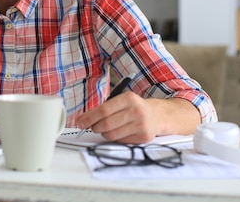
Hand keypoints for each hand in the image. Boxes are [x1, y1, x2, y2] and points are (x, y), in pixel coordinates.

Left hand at [76, 93, 199, 143]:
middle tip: (93, 126)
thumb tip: (83, 119)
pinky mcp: (143, 137)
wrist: (159, 115)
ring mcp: (141, 125)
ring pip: (111, 135)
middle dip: (95, 127)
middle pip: (106, 124)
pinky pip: (120, 141)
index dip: (89, 117)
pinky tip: (120, 131)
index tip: (80, 122)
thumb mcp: (123, 101)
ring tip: (107, 128)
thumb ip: (104, 108)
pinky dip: (116, 138)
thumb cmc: (135, 107)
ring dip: (104, 133)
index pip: (104, 110)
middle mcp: (136, 111)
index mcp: (129, 98)